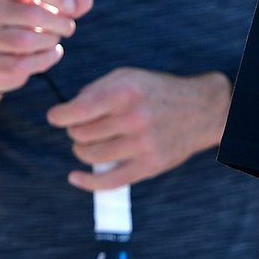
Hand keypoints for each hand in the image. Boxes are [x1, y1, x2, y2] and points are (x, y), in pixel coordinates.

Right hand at [0, 0, 92, 93]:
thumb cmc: (28, 25)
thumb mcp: (47, 10)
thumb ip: (67, 4)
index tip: (70, 6)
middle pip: (31, 15)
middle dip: (59, 23)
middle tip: (69, 28)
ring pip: (26, 41)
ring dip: (50, 42)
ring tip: (55, 40)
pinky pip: (23, 63)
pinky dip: (46, 59)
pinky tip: (54, 53)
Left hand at [46, 66, 231, 187]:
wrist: (202, 109)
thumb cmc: (159, 91)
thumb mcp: (129, 76)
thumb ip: (96, 89)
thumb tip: (68, 111)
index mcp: (125, 93)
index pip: (78, 111)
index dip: (59, 116)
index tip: (56, 117)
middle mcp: (134, 119)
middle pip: (81, 134)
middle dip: (75, 131)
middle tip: (83, 127)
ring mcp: (142, 145)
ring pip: (90, 156)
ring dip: (82, 150)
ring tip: (89, 143)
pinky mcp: (149, 166)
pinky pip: (110, 181)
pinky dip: (87, 182)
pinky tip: (75, 177)